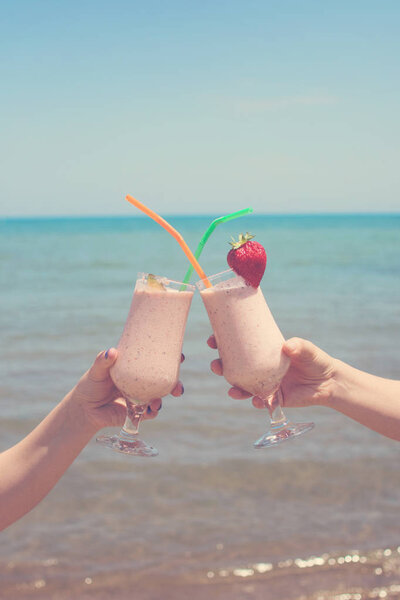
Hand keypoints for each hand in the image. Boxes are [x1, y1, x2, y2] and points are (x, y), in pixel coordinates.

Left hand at [70, 348, 184, 431]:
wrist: (85, 409)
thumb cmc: (91, 385)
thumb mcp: (97, 371)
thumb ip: (103, 361)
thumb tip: (112, 352)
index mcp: (136, 369)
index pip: (157, 361)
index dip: (171, 358)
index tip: (180, 356)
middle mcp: (142, 383)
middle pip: (165, 381)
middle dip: (176, 383)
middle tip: (178, 386)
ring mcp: (141, 398)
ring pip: (160, 397)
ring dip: (164, 399)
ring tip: (157, 402)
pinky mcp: (137, 413)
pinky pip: (150, 413)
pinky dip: (153, 411)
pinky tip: (151, 410)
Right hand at [207, 335, 334, 408]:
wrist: (328, 382)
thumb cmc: (315, 360)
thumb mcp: (306, 349)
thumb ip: (299, 347)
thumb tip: (287, 347)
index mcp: (262, 352)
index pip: (237, 346)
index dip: (222, 343)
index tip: (212, 340)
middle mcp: (260, 368)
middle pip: (233, 367)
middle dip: (220, 366)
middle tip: (216, 365)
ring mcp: (265, 384)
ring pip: (243, 386)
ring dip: (234, 388)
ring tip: (232, 390)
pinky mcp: (274, 399)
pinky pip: (261, 402)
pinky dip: (257, 402)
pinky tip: (256, 402)